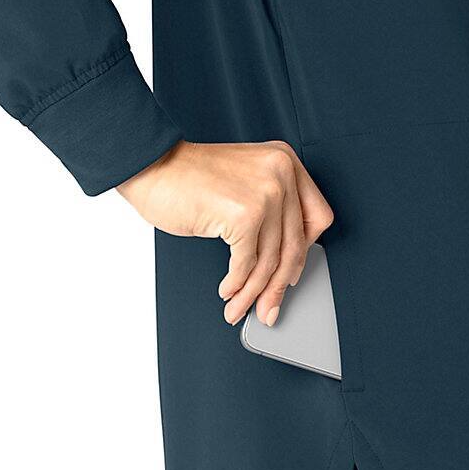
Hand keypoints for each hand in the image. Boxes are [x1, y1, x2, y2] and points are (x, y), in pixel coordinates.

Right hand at [117, 140, 333, 325]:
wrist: (151, 166)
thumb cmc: (188, 176)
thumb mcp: (244, 180)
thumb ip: (270, 209)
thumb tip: (283, 264)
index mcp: (286, 162)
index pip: (317, 216)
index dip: (304, 251)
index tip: (292, 272)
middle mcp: (281, 174)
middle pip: (294, 245)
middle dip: (278, 286)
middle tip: (268, 307)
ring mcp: (265, 194)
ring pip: (269, 260)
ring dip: (253, 292)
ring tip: (239, 306)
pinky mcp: (243, 215)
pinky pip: (246, 264)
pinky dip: (236, 284)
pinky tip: (228, 290)